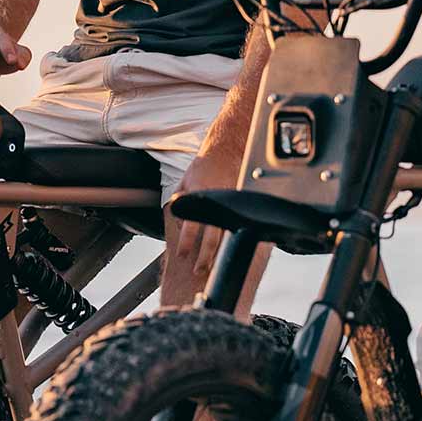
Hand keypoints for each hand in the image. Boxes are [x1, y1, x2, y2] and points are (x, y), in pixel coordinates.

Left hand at [167, 143, 242, 274]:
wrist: (227, 150)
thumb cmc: (203, 166)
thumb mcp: (184, 183)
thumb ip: (181, 204)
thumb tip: (180, 226)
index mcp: (199, 197)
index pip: (191, 226)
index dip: (187, 243)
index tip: (183, 256)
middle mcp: (216, 202)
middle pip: (212, 237)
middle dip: (206, 256)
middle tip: (200, 270)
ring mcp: (231, 204)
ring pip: (226, 234)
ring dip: (220, 252)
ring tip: (214, 266)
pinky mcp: (241, 204)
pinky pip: (237, 225)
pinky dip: (233, 238)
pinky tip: (232, 250)